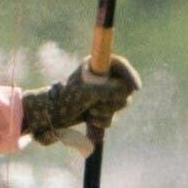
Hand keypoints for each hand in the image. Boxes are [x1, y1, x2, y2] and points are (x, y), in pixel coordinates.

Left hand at [22, 57, 141, 144]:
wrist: (51, 117)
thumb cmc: (67, 98)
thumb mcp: (89, 92)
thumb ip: (110, 89)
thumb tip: (128, 91)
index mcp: (97, 66)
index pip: (120, 65)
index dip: (130, 75)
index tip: (136, 88)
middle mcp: (101, 78)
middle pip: (124, 89)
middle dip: (112, 101)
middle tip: (96, 103)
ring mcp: (101, 94)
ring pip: (119, 105)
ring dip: (105, 112)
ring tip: (89, 112)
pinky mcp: (99, 108)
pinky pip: (111, 117)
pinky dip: (101, 121)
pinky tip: (89, 120)